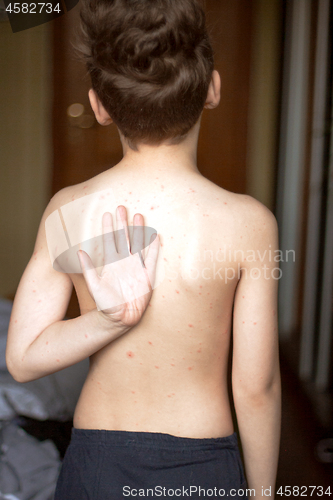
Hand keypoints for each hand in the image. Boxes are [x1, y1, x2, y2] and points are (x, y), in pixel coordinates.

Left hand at [77, 206, 159, 327]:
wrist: (120, 318)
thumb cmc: (105, 305)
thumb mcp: (95, 286)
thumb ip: (89, 270)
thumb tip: (80, 252)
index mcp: (111, 264)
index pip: (109, 241)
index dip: (108, 228)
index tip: (106, 214)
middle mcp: (124, 263)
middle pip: (124, 238)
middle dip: (122, 223)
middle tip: (121, 207)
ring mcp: (136, 268)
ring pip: (137, 244)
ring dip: (138, 231)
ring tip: (138, 216)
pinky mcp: (147, 277)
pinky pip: (152, 260)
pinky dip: (154, 249)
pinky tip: (155, 237)